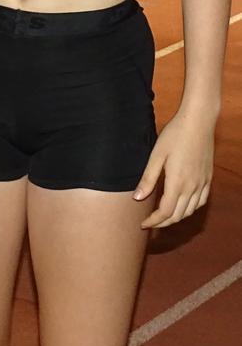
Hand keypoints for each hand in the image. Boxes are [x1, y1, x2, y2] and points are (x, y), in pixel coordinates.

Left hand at [133, 113, 214, 227]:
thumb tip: (137, 198)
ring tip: (164, 217)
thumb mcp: (157, 155)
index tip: (143, 224)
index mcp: (177, 183)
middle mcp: (192, 187)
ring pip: (190, 211)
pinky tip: (184, 206)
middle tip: (151, 223)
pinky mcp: (208, 178)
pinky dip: (191, 209)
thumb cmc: (175, 135)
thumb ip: (148, 178)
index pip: (165, 212)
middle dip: (163, 223)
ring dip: (176, 217)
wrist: (198, 121)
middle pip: (177, 215)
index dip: (154, 221)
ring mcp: (202, 183)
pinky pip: (201, 201)